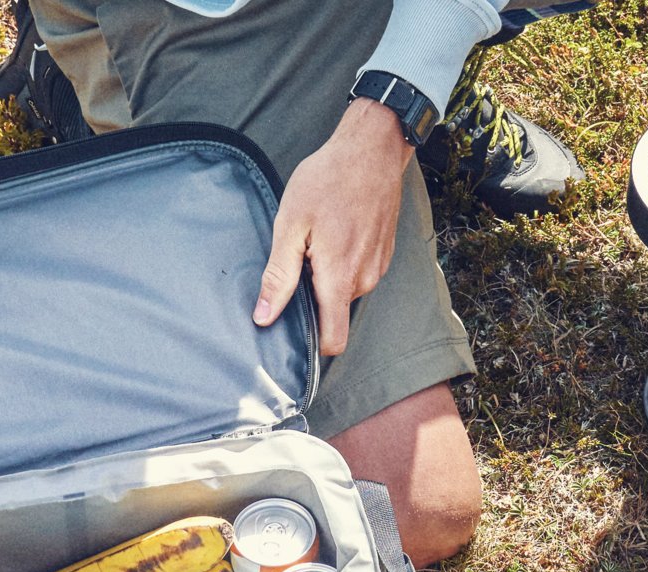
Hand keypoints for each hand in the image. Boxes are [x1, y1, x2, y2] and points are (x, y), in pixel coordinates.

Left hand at [254, 98, 413, 355]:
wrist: (373, 147)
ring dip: (328, 278)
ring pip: (345, 294)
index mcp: (339, 278)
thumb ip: (279, 276)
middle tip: (300, 260)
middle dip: (314, 299)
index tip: (295, 335)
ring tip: (317, 241)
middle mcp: (363, 280)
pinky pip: (357, 275)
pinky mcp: (383, 255)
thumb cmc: (327, 180)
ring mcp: (377, 268)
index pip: (334, 341)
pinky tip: (335, 233)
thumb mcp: (290, 225)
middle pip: (334, 314)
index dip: (314, 347)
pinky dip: (343, 264)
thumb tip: (264, 318)